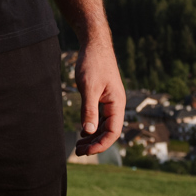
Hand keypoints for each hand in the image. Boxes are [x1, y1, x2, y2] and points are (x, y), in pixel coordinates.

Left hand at [73, 36, 124, 156]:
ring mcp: (110, 101)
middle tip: (78, 152)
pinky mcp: (103, 97)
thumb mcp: (89, 87)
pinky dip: (92, 126)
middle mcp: (116, 104)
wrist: (94, 44)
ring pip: (104, 125)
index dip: (101, 144)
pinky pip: (100, 117)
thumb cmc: (93, 63)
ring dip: (93, 136)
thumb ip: (90, 110)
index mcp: (117, 103)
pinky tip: (83, 132)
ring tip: (79, 145)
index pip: (113, 132)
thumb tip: (89, 131)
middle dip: (95, 143)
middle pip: (109, 131)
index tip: (86, 151)